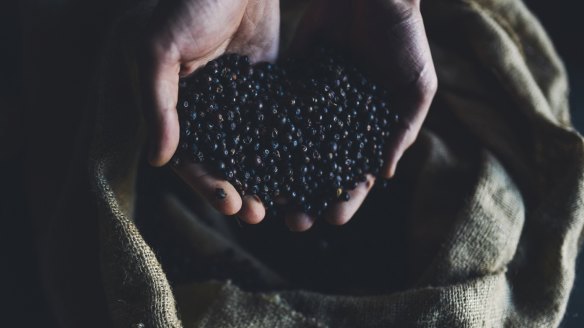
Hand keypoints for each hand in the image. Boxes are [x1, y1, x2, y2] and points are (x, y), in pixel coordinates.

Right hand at [140, 0, 279, 222]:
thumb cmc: (187, 5)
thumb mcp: (159, 50)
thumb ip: (158, 105)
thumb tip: (157, 161)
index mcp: (176, 109)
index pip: (190, 158)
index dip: (207, 184)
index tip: (232, 204)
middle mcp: (208, 112)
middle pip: (224, 163)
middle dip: (241, 191)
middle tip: (261, 215)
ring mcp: (240, 104)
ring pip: (254, 151)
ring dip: (267, 179)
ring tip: (286, 204)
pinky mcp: (269, 90)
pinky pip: (278, 126)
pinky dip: (289, 149)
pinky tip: (305, 169)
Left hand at [286, 0, 436, 228]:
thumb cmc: (405, 39)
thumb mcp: (417, 86)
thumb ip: (402, 129)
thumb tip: (384, 175)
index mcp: (369, 132)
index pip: (357, 174)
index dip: (347, 198)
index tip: (333, 218)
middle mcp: (338, 125)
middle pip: (320, 170)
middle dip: (308, 197)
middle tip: (294, 221)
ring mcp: (313, 107)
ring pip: (294, 149)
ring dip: (282, 177)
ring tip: (268, 201)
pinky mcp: (291, 83)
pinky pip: (277, 113)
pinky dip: (264, 135)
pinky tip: (250, 156)